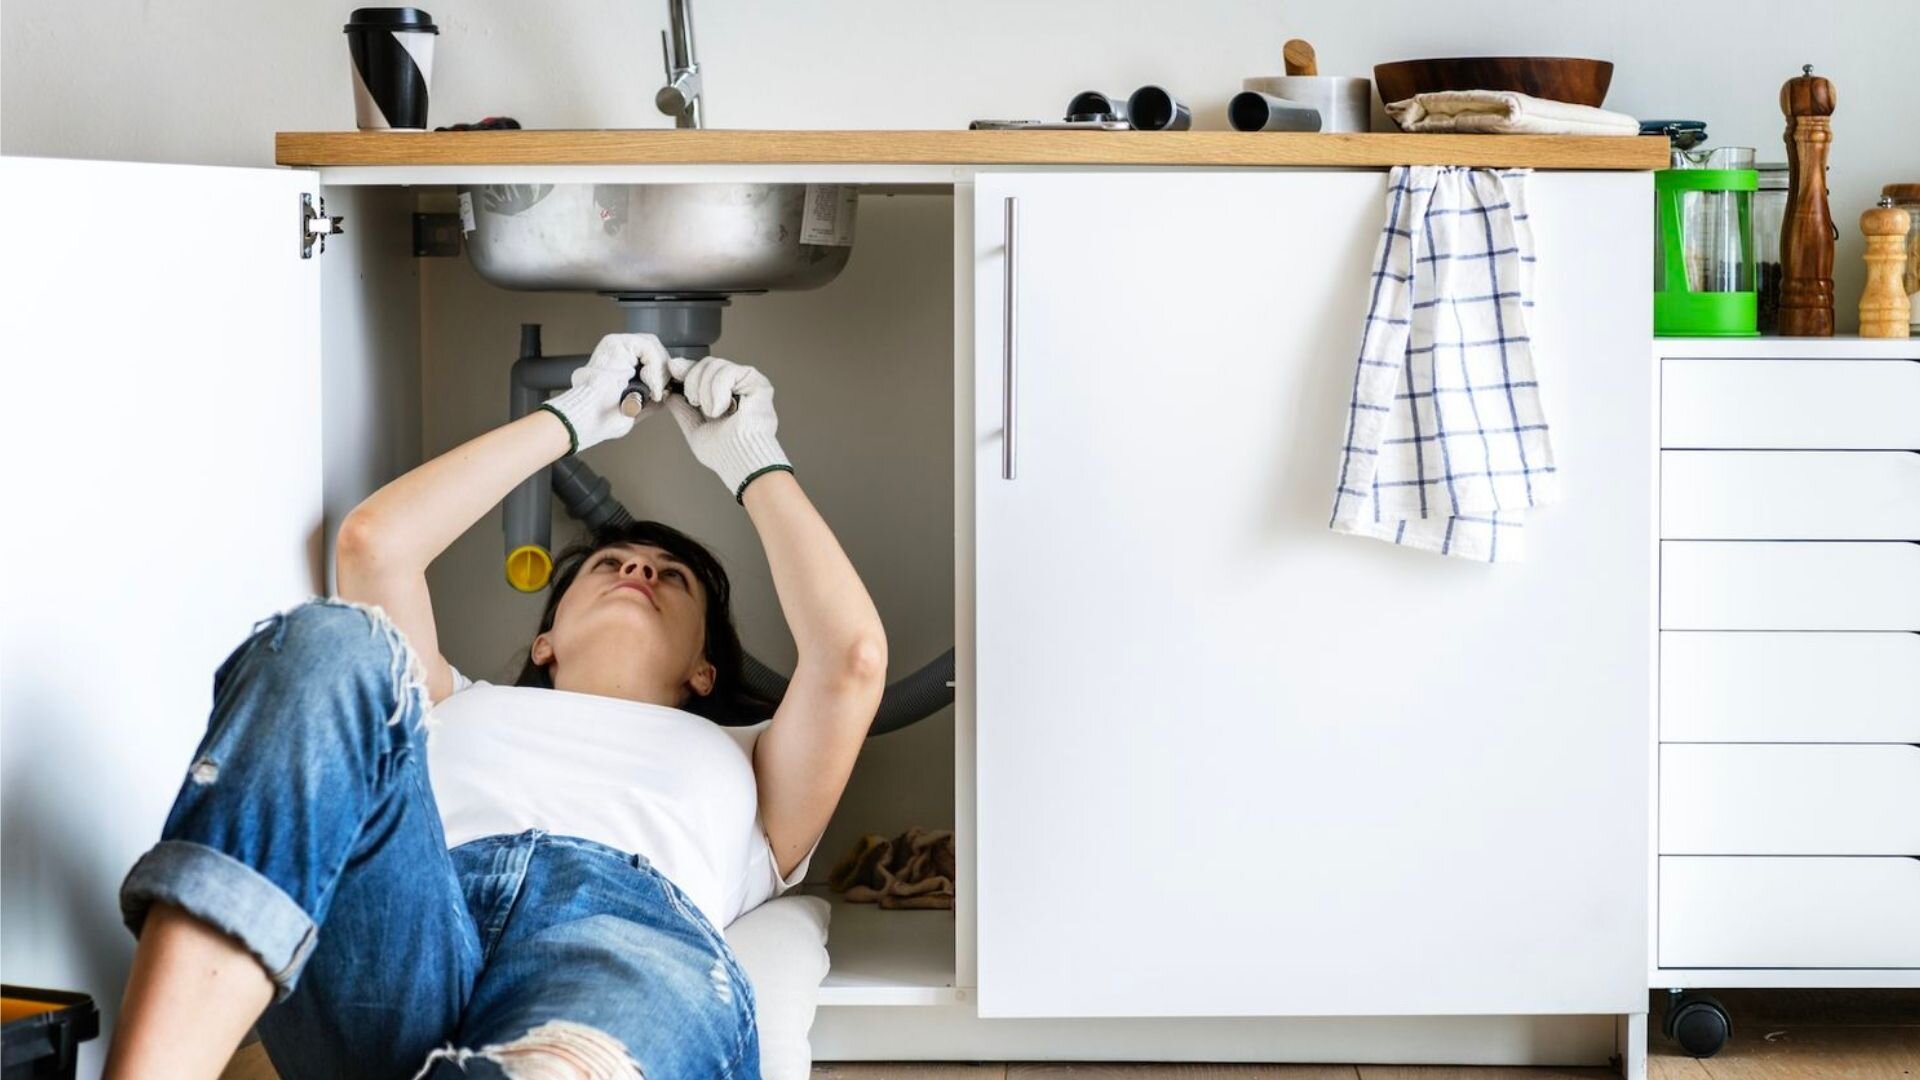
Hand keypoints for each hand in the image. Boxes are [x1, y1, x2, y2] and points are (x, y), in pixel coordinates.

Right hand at [540, 333, 671, 454]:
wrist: (588, 418)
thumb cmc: (602, 419)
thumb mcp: (634, 408)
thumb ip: (649, 399)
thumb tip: (664, 394)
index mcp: (618, 366)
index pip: (650, 357)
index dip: (662, 373)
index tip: (664, 393)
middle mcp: (616, 353)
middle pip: (653, 348)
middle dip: (663, 370)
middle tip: (661, 391)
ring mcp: (615, 346)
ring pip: (652, 345)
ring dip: (659, 370)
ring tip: (654, 390)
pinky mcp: (615, 343)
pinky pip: (647, 347)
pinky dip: (654, 366)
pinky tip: (650, 383)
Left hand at [665, 355, 792, 502]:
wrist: (738, 461)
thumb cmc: (724, 453)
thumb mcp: (694, 428)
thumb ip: (683, 409)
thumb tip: (671, 393)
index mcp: (725, 396)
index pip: (704, 371)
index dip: (687, 369)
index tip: (673, 370)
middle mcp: (738, 388)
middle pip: (708, 363)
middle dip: (693, 383)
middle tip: (696, 404)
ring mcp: (749, 384)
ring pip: (716, 365)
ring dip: (705, 391)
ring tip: (713, 412)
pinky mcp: (758, 383)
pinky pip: (728, 372)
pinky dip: (718, 390)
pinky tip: (722, 408)